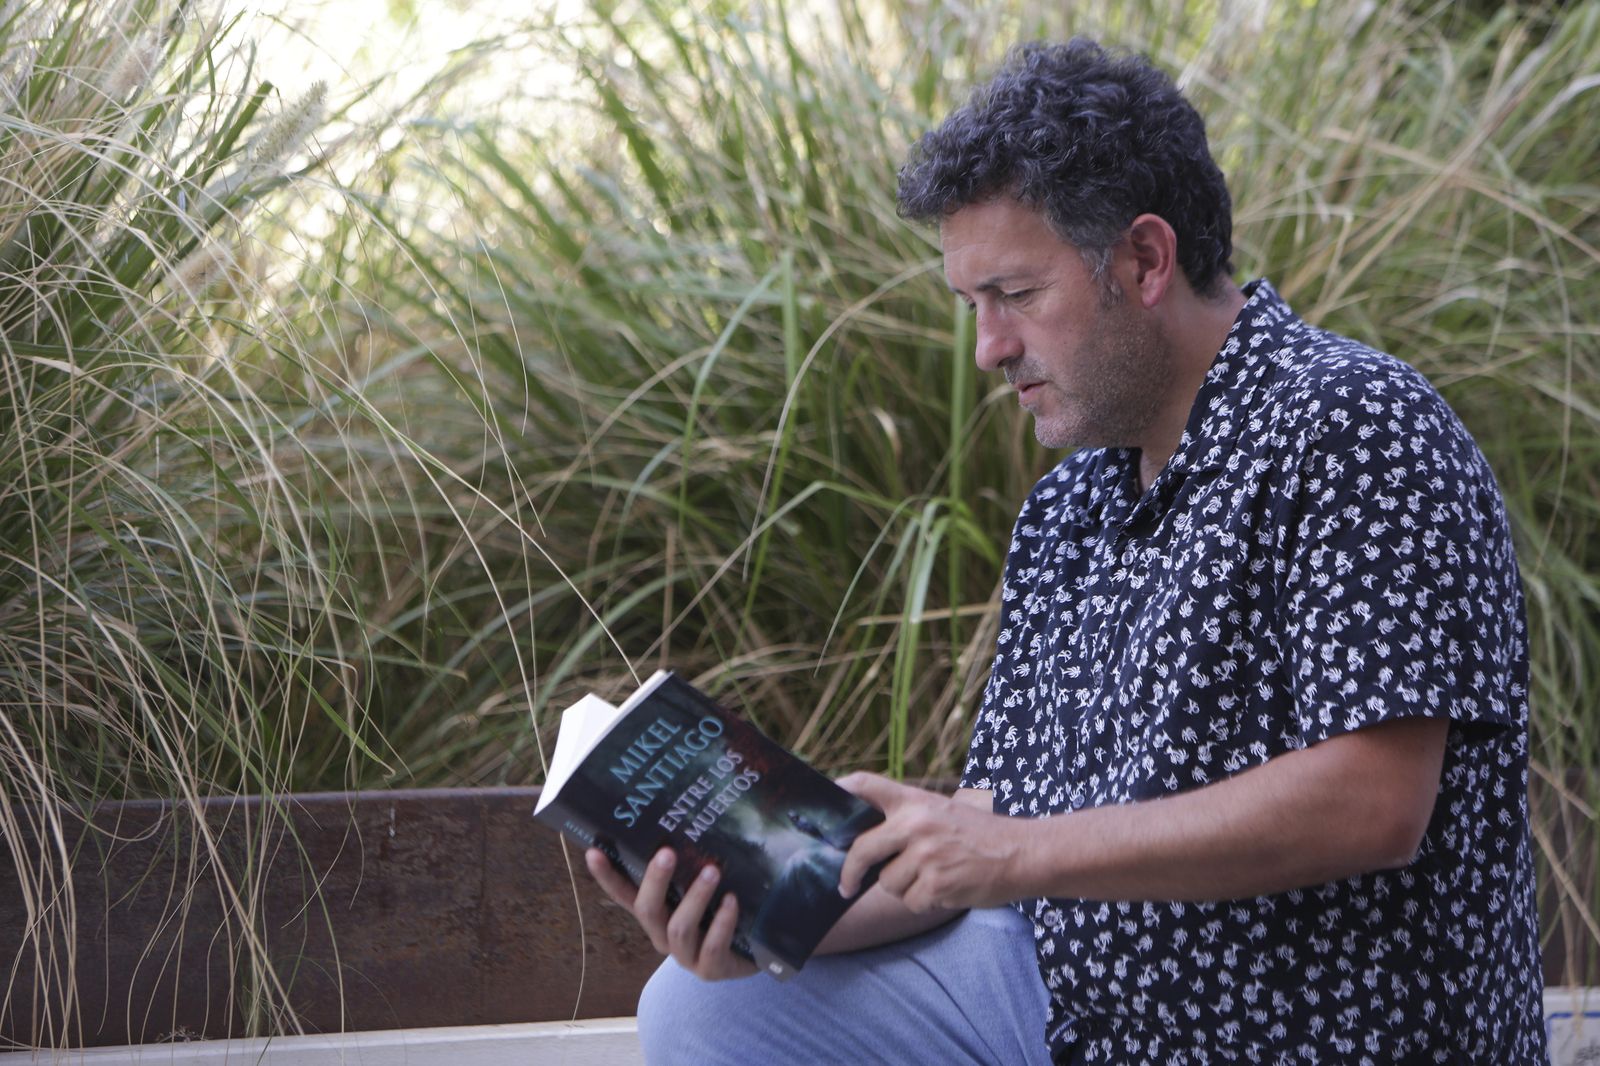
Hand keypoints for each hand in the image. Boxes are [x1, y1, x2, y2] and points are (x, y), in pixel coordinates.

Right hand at [585, 846, 757, 980]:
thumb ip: (694, 861)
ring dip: (695, 897)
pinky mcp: (711, 970)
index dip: (607, 876)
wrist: (755, 952)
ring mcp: (685, 956)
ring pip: (679, 928)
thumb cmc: (724, 909)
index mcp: (656, 914)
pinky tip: (732, 901)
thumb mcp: (705, 884)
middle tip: (668, 852)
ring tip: (712, 871)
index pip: (624, 895)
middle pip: (647, 910)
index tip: (594, 851)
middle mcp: (663, 935)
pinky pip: (712, 947)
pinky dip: (722, 922)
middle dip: (655, 880)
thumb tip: (696, 814)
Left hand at [835, 773, 1025, 912]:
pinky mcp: (936, 883)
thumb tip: (863, 843)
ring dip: (903, 888)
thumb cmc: (978, 835)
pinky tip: (944, 889)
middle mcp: (915, 823)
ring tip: (931, 877)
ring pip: (887, 882)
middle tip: (846, 886)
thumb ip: (905, 820)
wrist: (1021, 853)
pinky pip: (910, 901)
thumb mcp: (941, 811)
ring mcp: (925, 854)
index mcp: (914, 800)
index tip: (822, 808)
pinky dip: (923, 902)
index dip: (838, 792)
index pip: (865, 785)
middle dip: (850, 872)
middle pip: (861, 849)